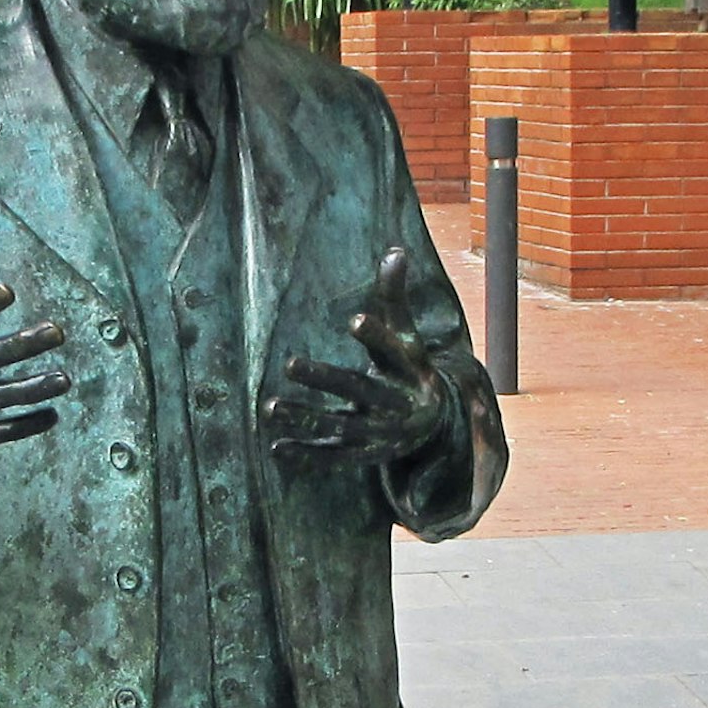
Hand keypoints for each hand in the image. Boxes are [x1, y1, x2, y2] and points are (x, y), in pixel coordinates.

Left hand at [264, 247, 455, 466]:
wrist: (437, 426)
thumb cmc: (410, 368)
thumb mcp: (408, 335)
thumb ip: (395, 298)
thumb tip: (396, 250)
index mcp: (409, 369)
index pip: (392, 349)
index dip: (376, 336)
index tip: (354, 320)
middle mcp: (396, 402)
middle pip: (358, 388)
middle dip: (325, 379)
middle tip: (288, 363)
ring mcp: (380, 433)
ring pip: (340, 425)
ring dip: (306, 417)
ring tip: (270, 407)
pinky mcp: (364, 454)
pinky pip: (334, 456)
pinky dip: (307, 453)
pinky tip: (277, 446)